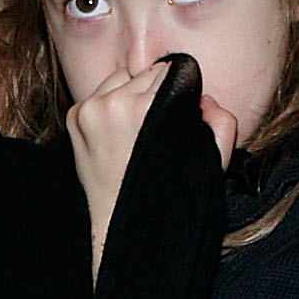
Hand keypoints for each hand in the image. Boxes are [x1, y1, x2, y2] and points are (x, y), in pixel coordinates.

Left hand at [65, 64, 238, 277]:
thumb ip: (222, 123)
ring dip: (129, 95)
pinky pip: (99, 94)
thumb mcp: (212, 163)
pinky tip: (116, 138)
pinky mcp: (76, 117)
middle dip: (155, 93)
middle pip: (147, 73)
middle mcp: (118, 104)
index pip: (173, 70)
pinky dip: (108, 108)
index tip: (178, 112)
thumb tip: (204, 98)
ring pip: (121, 78)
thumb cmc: (170, 197)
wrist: (125, 229)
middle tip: (155, 130)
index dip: (180, 91)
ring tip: (135, 133)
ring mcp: (92, 110)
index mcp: (154, 107)